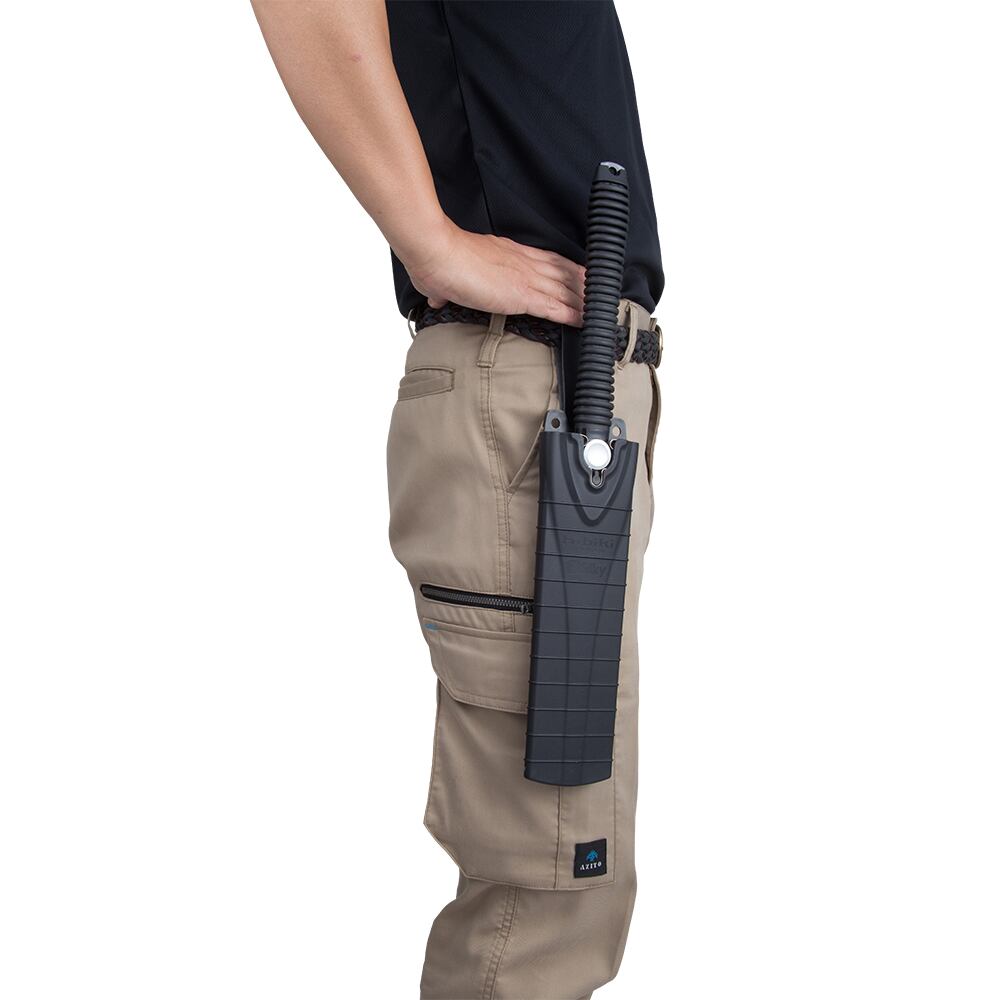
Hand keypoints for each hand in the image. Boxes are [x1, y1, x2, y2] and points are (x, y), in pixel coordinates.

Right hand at [402, 223, 585, 326]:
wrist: (438, 254)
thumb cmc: (437, 261)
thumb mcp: (443, 278)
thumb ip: (444, 289)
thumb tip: (436, 297)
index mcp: (508, 254)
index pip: (545, 260)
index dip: (565, 267)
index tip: (578, 273)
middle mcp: (522, 263)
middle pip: (562, 272)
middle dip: (583, 282)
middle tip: (603, 289)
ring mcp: (524, 278)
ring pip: (564, 289)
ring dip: (584, 299)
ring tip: (602, 307)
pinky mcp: (521, 295)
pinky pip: (555, 307)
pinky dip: (572, 314)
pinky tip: (585, 319)